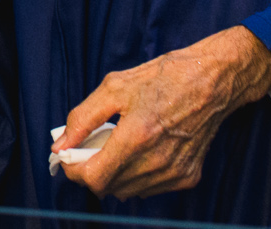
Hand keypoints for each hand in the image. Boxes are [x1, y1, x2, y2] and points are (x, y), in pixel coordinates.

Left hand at [52, 26, 270, 200]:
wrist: (210, 81)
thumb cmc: (161, 78)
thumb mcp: (114, 87)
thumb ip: (82, 118)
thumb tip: (60, 145)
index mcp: (136, 136)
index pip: (94, 178)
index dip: (74, 170)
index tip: (69, 157)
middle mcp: (156, 161)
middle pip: (108, 187)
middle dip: (92, 169)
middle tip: (92, 146)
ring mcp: (174, 173)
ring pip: (127, 191)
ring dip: (114, 174)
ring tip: (119, 146)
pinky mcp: (187, 177)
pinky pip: (149, 188)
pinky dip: (137, 175)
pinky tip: (141, 151)